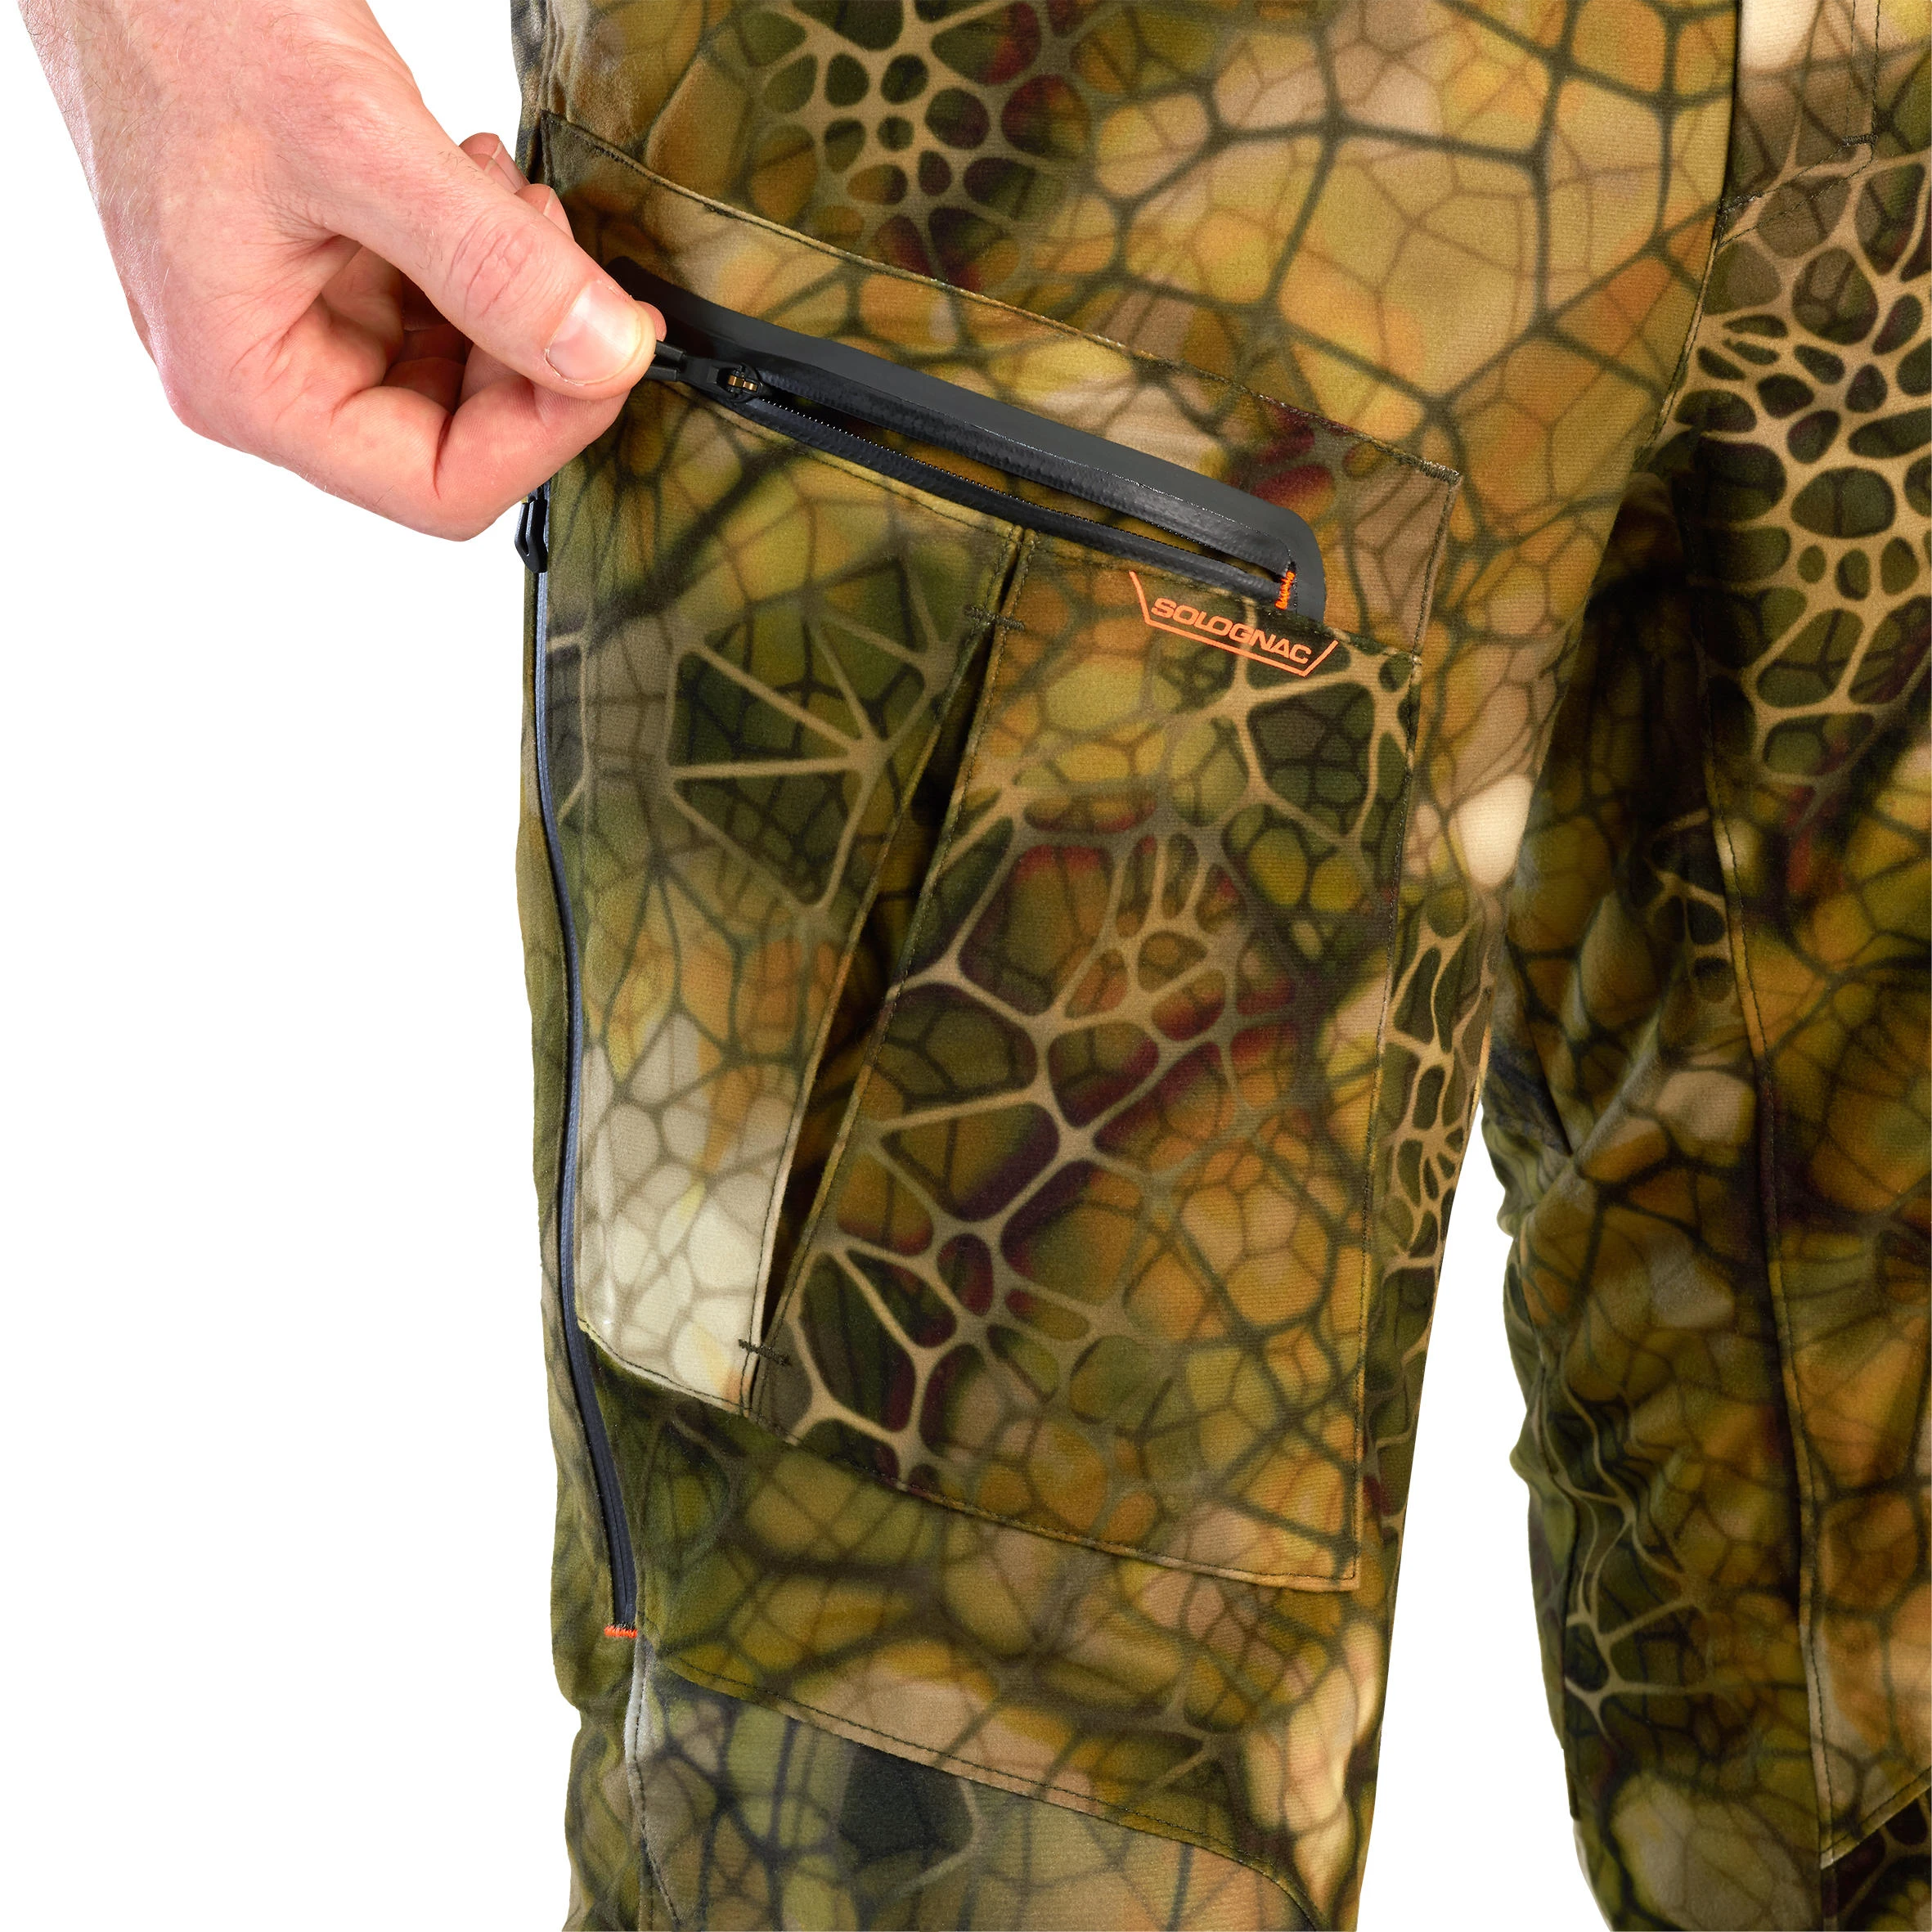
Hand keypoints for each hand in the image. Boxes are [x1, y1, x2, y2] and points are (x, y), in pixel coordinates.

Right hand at [23, 0, 663, 536]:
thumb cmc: (175, 16)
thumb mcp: (355, 141)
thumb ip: (490, 263)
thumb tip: (607, 355)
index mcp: (251, 385)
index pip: (438, 488)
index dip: (543, 435)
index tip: (612, 353)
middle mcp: (270, 369)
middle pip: (457, 435)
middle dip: (533, 354)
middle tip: (564, 255)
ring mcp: (296, 316)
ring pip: (458, 367)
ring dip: (515, 295)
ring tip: (509, 193)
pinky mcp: (323, 261)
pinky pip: (435, 300)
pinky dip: (483, 251)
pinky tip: (481, 180)